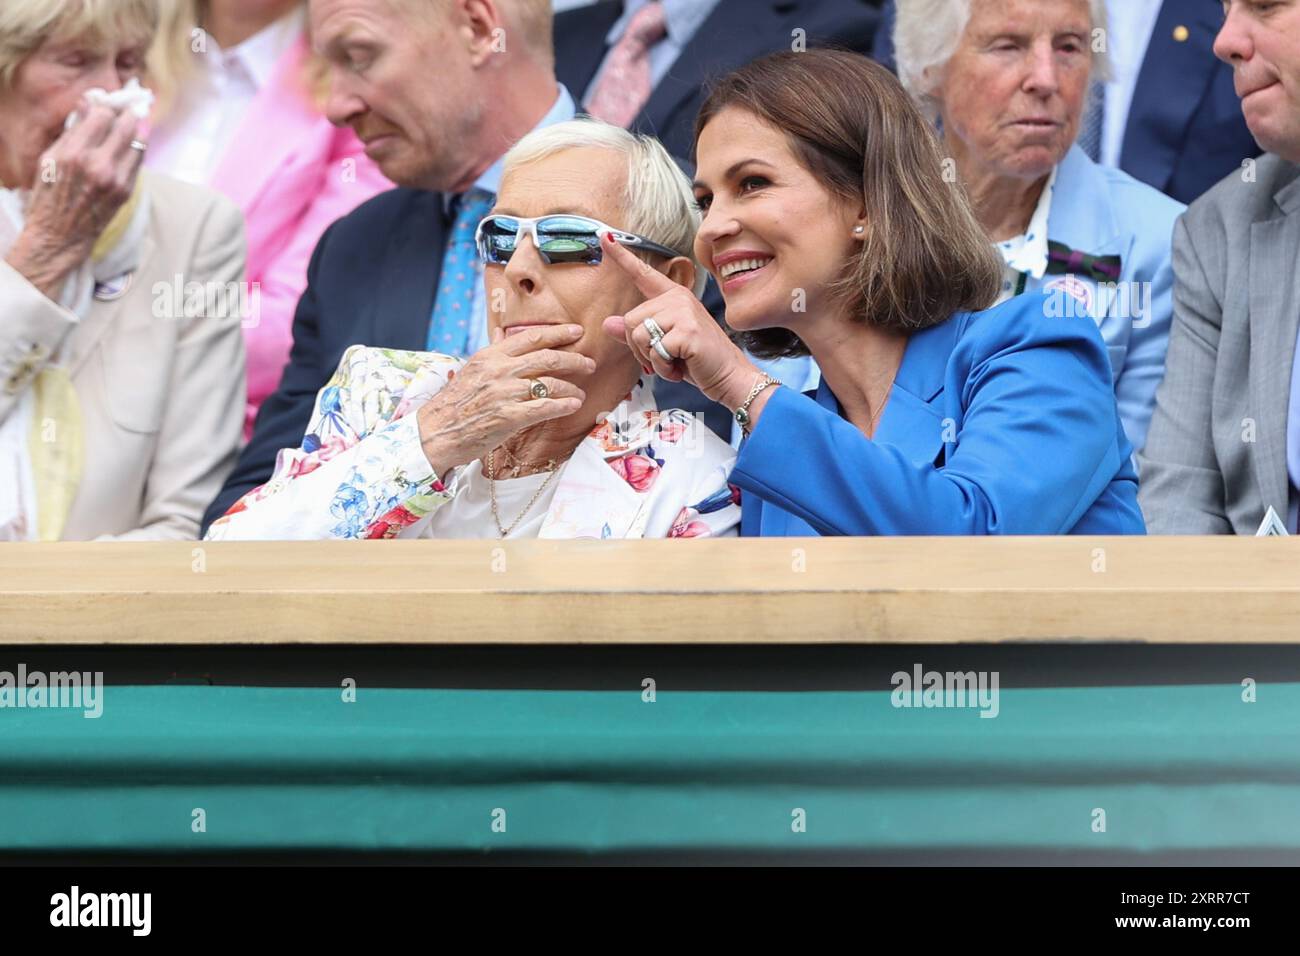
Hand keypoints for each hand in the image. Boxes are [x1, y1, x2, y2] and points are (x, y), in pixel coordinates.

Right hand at [3, 103, 146, 298]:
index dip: (107, 106)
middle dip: (129, 113)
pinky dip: (135, 150)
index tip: (109, 103)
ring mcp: (116, 179)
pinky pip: (138, 162)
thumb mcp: (50, 158)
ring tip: (134, 123)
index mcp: (74, 153)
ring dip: (137, 131)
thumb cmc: (49, 194)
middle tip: (131, 107)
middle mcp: (98, 165)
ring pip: (138, 143)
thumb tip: (87, 104)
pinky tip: (130, 146)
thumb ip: (72, 131)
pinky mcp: (126, 192)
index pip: (102, 115)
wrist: (59, 235)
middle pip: (126, 126)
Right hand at [416, 323, 595, 475]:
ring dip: (571, 387)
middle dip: (573, 359)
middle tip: (589, 363)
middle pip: (547, 357)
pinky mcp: (509, 417)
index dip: (558, 333)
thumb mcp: (471, 370)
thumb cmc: (454, 404)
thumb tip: (505, 335)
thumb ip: (493, 354)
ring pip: (550, 383)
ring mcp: (504, 393)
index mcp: (490, 356)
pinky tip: (574, 405)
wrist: (435, 433)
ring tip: (580, 392)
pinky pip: (545, 407)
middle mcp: (499, 370)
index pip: (531, 337)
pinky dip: (564, 405)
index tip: (577, 332)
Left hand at [598, 232, 758, 409]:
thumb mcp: (662, 345)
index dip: (621, 256)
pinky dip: (663, 367)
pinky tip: (680, 366)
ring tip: (673, 361)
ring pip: (638, 335)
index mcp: (672, 297)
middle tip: (664, 357)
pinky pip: (654, 351)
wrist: (728, 375)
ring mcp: (683, 311)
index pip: (642, 274)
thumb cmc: (697, 360)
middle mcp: (677, 298)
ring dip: (651, 358)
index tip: (604, 236)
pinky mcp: (686, 329)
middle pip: (630, 320)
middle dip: (640, 348)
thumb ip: (637, 333)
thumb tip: (608, 324)